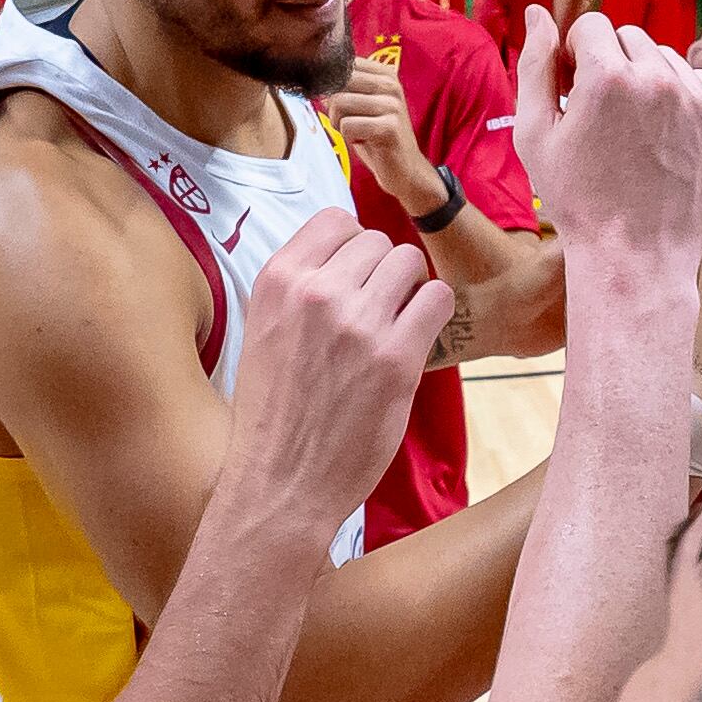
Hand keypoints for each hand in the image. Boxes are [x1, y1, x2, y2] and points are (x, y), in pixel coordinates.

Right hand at [226, 210, 447, 528]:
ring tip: (397, 325)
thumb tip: (348, 256)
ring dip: (411, 290)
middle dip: (384, 272)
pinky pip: (437, 300)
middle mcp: (316, 292)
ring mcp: (358, 323)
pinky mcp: (396, 357)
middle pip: (378, 242)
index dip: (354, 245)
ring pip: (410, 263)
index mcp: (277, 281)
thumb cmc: (274, 413)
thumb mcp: (263, 331)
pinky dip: (433, 314)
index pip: (335, 220)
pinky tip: (416, 339)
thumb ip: (300, 288)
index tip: (356, 276)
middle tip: (378, 312)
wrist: (280, 482)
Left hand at [323, 50, 451, 218]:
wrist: (405, 170)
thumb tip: (312, 79)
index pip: (342, 64)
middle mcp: (391, 84)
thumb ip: (340, 89)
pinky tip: (363, 141)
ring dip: (338, 123)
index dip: (328, 83)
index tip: (335, 103)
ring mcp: (392, 105)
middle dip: (332, 105)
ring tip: (355, 132)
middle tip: (345, 121)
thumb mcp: (359, 107)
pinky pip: (347, 126)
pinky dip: (348, 137)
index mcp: (384, 74)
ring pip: (339, 103)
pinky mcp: (390, 127)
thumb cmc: (376, 137)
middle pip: (338, 81)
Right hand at [515, 6, 701, 266]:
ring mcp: (697, 99)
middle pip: (629, 37)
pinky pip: (698, 84)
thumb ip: (535, 65)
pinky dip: (680, 99)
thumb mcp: (536, 134)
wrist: (636, 257)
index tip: (575, 91)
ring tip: (634, 128)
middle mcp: (658, 78)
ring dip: (647, 78)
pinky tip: (663, 137)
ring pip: (666, 58)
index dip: (576, 56)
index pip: (591, 26)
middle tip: (604, 112)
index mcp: (607, 76)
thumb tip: (538, 10)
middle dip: (612, 63)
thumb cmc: (577, 201)